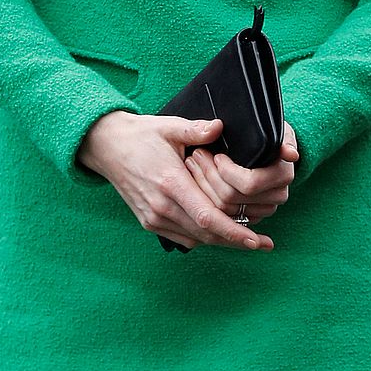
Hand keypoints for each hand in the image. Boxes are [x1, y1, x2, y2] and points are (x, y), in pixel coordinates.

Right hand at [77, 112, 275, 250]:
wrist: (107, 148)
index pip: (207, 217)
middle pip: (206, 234)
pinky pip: (182, 238)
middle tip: (263, 244)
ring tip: (248, 240)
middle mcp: (161, 207)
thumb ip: (196, 130)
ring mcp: (153, 218)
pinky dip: (203, 238)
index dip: (234, 232)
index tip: (256, 240)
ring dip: (222, 241)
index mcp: (170, 184)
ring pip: (195, 239)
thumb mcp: (169, 126)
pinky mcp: (149, 222)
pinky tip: (221, 233)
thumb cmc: (142, 136)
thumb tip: (220, 126)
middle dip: (236, 241)